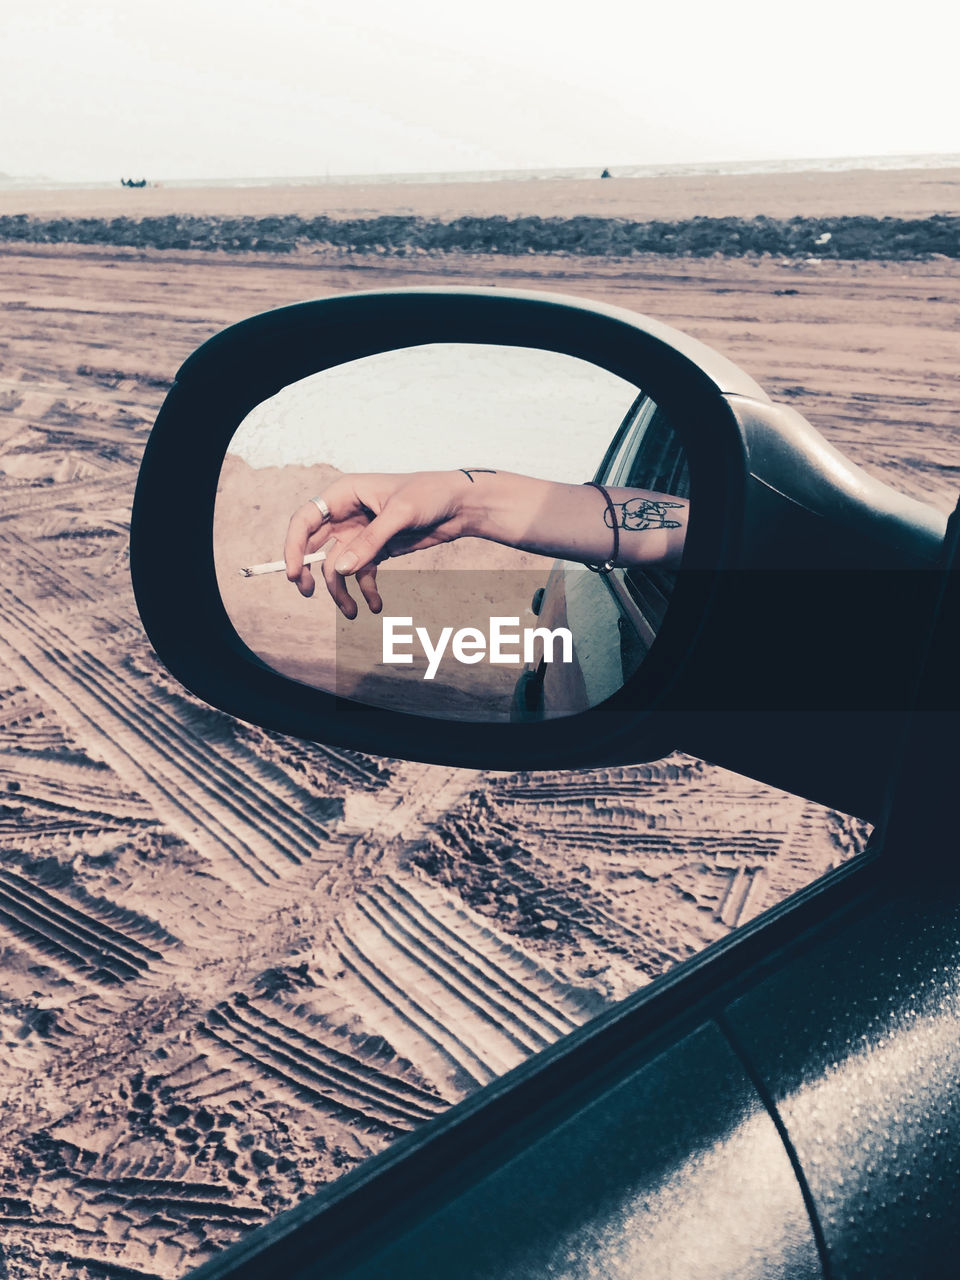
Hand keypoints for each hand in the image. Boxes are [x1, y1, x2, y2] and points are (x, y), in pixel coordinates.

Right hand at [283, 471, 470, 617]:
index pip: (306, 519)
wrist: (460, 505)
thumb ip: (370, 542)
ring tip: (352, 613)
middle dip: (310, 571)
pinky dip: (366, 591)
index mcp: (344, 493)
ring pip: (338, 566)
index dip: (294, 546)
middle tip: (308, 593)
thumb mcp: (400, 514)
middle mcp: (346, 513)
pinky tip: (376, 606)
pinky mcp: (376, 549)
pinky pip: (362, 574)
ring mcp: (360, 533)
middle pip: (314, 545)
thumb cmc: (430, 494)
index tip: (294, 573)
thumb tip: (341, 570)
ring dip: (341, 591)